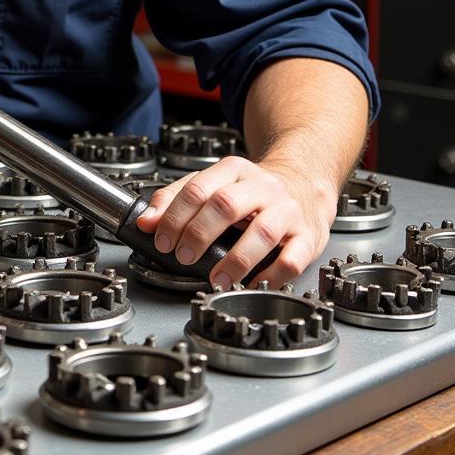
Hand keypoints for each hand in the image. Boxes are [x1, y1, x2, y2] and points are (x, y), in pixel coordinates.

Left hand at [134, 156, 336, 288]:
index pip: (198, 188)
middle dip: (199, 234)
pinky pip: (291, 259)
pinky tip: (252, 284)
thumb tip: (146, 221)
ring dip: (234, 260)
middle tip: (183, 256)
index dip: (175, 217)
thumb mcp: (214, 184)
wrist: (305, 185)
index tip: (162, 240)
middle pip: (225, 205)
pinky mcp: (308, 236)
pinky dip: (269, 276)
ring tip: (216, 279)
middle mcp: (262, 187)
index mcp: (233, 170)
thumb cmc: (252, 191)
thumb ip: (177, 199)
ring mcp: (287, 210)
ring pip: (261, 232)